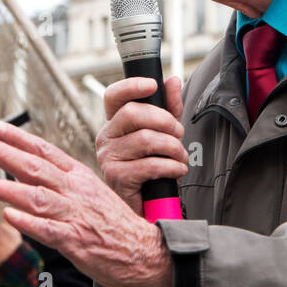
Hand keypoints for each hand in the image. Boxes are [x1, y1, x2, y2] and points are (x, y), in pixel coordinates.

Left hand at [0, 119, 172, 286]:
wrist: (145, 251)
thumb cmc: (114, 223)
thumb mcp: (89, 191)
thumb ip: (57, 181)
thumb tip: (23, 171)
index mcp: (78, 176)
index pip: (43, 150)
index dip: (15, 137)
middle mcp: (75, 191)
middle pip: (34, 167)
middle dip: (2, 153)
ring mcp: (75, 215)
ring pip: (38, 197)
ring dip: (8, 189)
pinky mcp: (76, 241)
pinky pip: (49, 230)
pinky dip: (28, 223)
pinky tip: (9, 217)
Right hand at [96, 75, 187, 215]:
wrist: (148, 206)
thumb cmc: (152, 167)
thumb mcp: (163, 133)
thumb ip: (168, 108)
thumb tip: (172, 80)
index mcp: (114, 122)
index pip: (113, 96)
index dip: (131, 86)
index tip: (152, 85)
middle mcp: (106, 137)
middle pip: (132, 113)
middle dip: (165, 121)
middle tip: (179, 133)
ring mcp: (108, 157)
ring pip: (145, 139)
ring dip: (173, 147)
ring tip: (180, 156)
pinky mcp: (116, 177)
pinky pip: (149, 164)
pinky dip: (171, 166)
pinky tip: (177, 170)